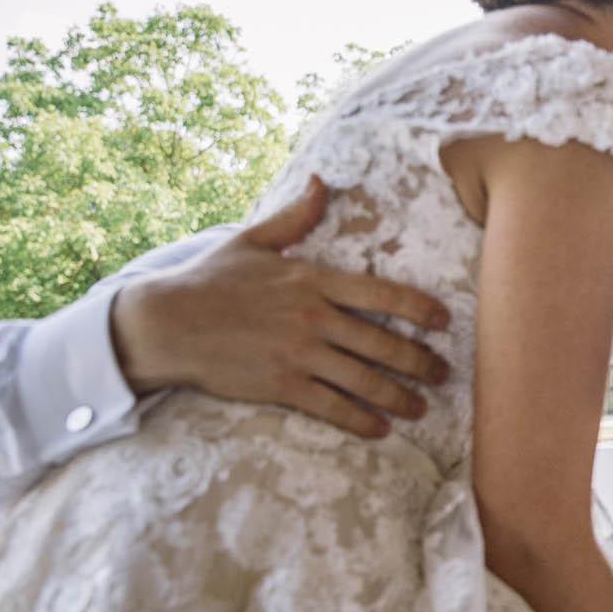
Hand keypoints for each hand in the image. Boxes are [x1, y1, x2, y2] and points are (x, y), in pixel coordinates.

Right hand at [110, 175, 449, 436]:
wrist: (167, 323)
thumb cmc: (210, 280)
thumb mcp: (253, 240)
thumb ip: (295, 216)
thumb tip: (320, 182)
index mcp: (312, 279)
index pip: (382, 294)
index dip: (419, 309)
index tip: (444, 321)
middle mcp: (314, 317)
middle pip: (383, 343)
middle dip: (421, 362)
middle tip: (445, 374)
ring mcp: (299, 354)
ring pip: (365, 380)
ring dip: (400, 396)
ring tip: (422, 407)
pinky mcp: (282, 385)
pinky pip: (333, 407)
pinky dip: (361, 420)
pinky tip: (380, 430)